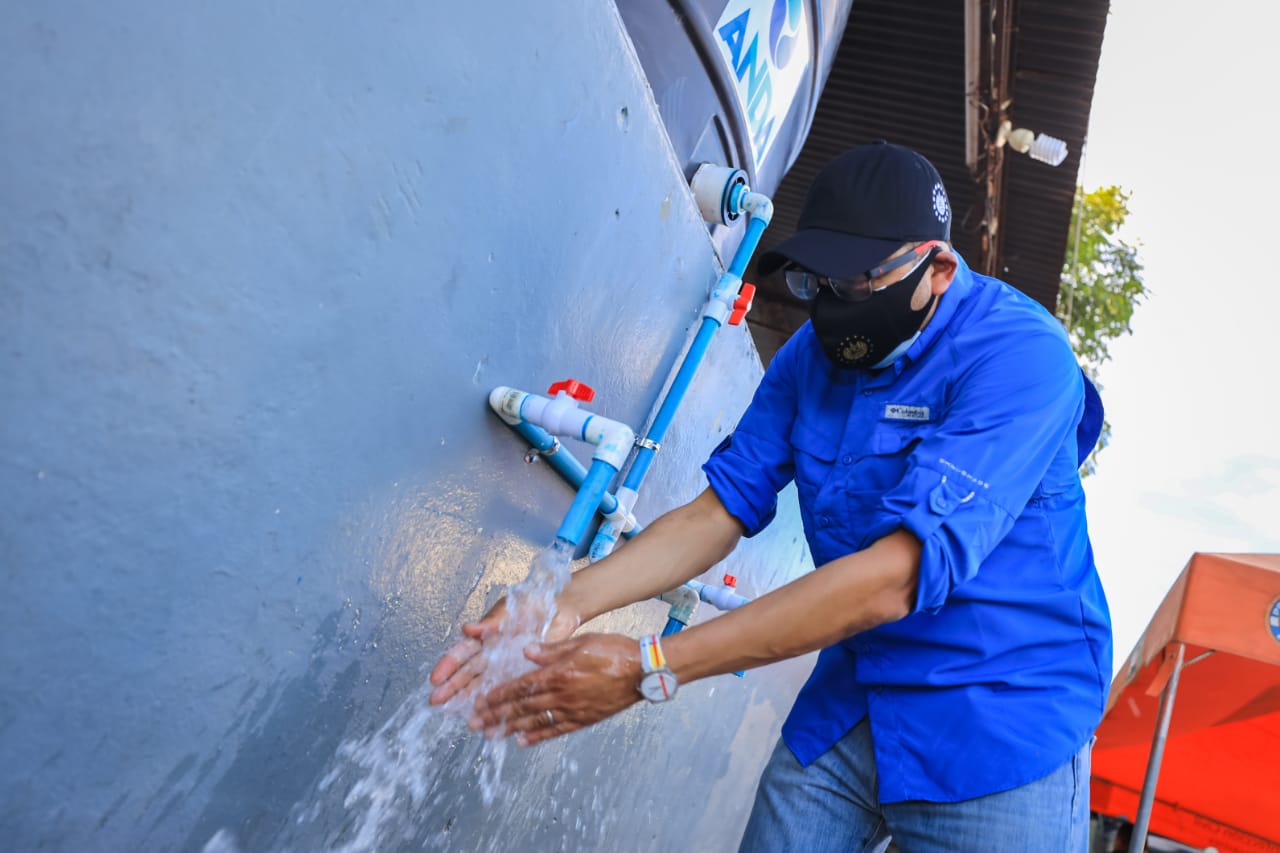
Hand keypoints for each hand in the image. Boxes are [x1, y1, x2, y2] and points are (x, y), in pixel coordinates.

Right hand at [428, 598, 579, 706]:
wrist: (559, 610)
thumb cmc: (531, 605)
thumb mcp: (509, 611)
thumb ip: (490, 622)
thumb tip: (467, 629)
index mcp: (483, 636)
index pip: (461, 653)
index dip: (448, 665)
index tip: (436, 678)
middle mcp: (489, 654)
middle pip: (467, 673)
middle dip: (451, 687)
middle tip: (436, 700)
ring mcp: (502, 666)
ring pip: (481, 685)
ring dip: (467, 699)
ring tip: (454, 712)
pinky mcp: (518, 675)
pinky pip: (503, 691)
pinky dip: (494, 703)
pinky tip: (484, 713)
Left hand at [470, 632, 641, 746]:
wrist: (643, 671)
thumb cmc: (614, 651)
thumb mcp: (582, 641)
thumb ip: (552, 649)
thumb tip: (526, 652)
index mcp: (559, 673)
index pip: (520, 686)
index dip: (497, 695)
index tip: (479, 701)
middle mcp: (562, 695)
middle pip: (522, 706)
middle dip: (496, 714)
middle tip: (475, 723)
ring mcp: (573, 710)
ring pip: (535, 721)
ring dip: (510, 728)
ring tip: (490, 734)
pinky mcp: (583, 719)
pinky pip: (556, 730)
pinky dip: (537, 735)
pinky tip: (522, 740)